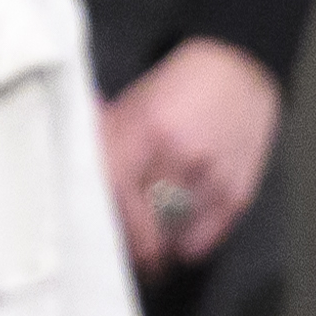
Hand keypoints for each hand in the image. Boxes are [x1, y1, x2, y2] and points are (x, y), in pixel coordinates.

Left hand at [98, 40, 283, 278]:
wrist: (240, 66)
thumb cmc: (179, 86)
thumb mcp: (133, 103)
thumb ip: (104, 138)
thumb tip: (75, 171)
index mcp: (145, 130)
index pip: (114, 192)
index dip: (108, 225)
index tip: (103, 241)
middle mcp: (179, 156)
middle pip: (143, 222)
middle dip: (133, 243)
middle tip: (128, 250)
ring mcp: (212, 176)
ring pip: (172, 238)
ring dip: (160, 246)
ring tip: (155, 243)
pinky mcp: (238, 191)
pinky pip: (205, 240)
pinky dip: (188, 245)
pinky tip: (182, 236)